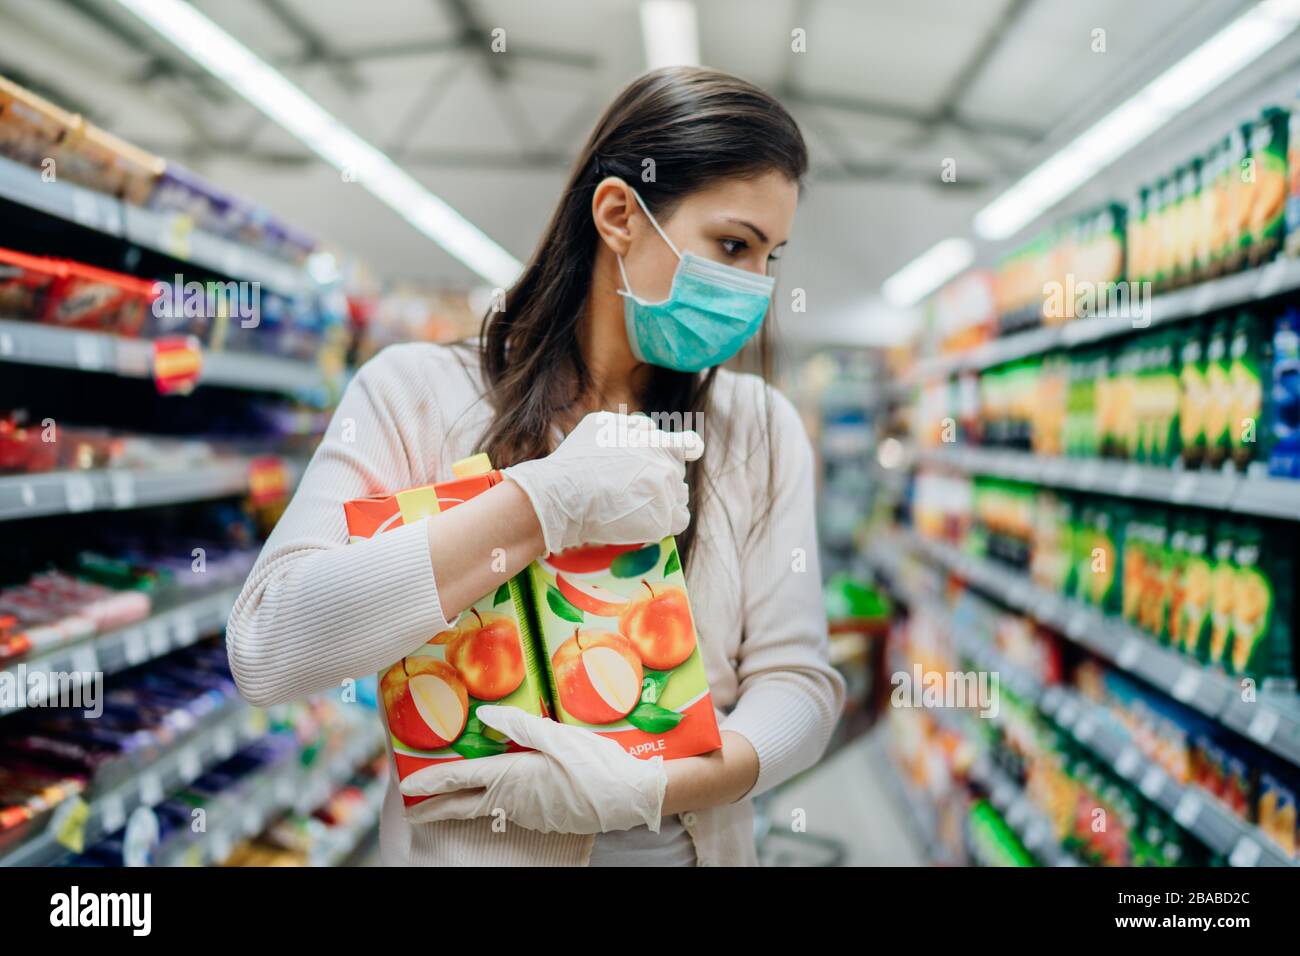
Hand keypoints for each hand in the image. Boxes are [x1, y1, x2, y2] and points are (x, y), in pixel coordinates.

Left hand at [399, 705, 667, 834]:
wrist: (630, 797)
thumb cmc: (596, 764)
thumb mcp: (559, 736)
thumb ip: (519, 724)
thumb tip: (484, 714)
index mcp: (512, 776)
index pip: (460, 779)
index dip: (431, 781)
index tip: (407, 785)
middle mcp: (512, 799)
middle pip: (463, 804)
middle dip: (434, 806)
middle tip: (411, 808)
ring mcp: (527, 812)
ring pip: (484, 807)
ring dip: (461, 802)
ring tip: (444, 796)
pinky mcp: (542, 817)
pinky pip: (507, 809)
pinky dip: (489, 803)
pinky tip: (492, 793)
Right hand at [501, 411, 702, 553]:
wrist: (564, 495)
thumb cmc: (577, 459)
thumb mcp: (602, 425)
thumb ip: (631, 426)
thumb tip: (646, 428)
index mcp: (657, 442)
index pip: (688, 445)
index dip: (688, 448)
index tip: (691, 452)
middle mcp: (666, 467)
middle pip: (677, 474)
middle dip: (661, 477)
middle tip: (636, 486)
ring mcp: (666, 495)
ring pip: (678, 497)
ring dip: (664, 499)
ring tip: (635, 504)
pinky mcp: (661, 521)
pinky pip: (678, 520)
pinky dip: (666, 521)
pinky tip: (648, 520)